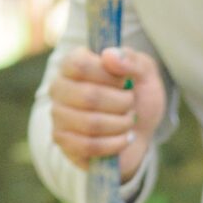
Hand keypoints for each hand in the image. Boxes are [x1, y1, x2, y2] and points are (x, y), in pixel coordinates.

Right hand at [49, 45, 166, 180]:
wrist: (138, 131)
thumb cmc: (137, 96)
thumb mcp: (144, 72)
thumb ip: (131, 59)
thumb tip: (109, 56)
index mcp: (73, 63)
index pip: (80, 65)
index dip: (110, 76)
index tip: (126, 81)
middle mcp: (59, 87)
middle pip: (89, 96)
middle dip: (122, 103)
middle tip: (131, 104)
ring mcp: (58, 116)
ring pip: (91, 124)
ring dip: (121, 124)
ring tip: (129, 121)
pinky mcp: (64, 142)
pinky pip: (89, 146)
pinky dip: (115, 144)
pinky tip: (125, 139)